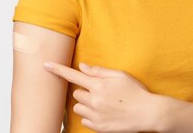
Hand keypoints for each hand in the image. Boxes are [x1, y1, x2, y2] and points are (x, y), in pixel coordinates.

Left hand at [44, 61, 158, 132]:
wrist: (147, 113)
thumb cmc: (135, 92)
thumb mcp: (120, 75)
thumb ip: (99, 71)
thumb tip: (82, 67)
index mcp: (99, 85)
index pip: (73, 75)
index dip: (58, 69)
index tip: (45, 65)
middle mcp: (94, 100)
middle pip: (76, 93)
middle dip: (85, 90)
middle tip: (100, 91)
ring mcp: (95, 115)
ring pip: (78, 106)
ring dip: (86, 103)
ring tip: (102, 103)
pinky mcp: (98, 127)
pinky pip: (84, 119)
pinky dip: (90, 115)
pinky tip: (104, 112)